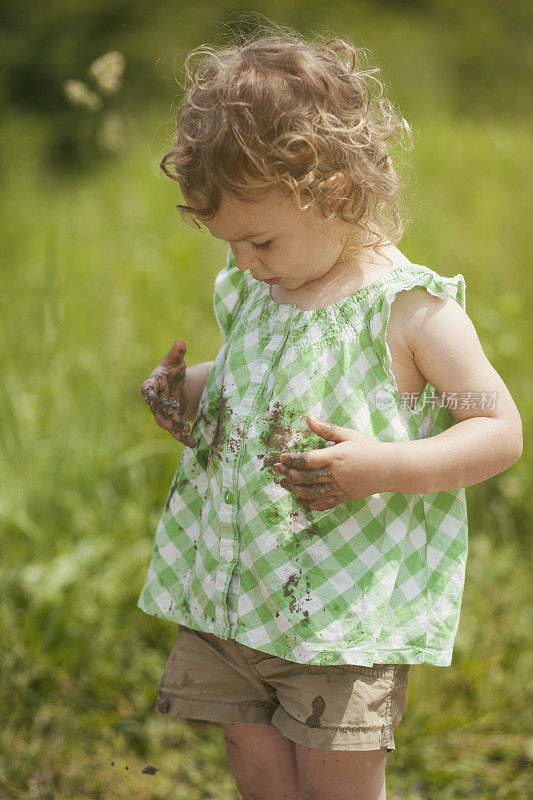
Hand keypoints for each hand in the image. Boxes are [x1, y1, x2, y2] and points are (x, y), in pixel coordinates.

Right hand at [140, 338, 196, 447]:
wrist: (178, 385)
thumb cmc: (174, 369)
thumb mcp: (176, 360)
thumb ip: (178, 352)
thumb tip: (180, 341)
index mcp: (151, 384)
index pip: (147, 389)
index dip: (149, 393)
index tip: (151, 396)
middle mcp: (154, 401)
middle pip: (157, 409)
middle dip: (166, 414)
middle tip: (175, 418)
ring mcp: (162, 413)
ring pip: (166, 422)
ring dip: (175, 428)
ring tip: (185, 432)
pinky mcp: (172, 422)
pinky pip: (175, 431)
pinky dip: (183, 437)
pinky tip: (192, 443)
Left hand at [272, 414, 391, 510]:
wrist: (389, 468)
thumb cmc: (368, 448)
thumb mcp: (348, 435)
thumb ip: (327, 430)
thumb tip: (308, 418)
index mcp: (335, 457)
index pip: (308, 460)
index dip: (292, 460)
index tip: (282, 458)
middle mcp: (335, 474)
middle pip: (306, 477)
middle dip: (288, 474)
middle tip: (277, 470)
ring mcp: (340, 488)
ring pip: (312, 492)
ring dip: (295, 489)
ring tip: (283, 484)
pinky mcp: (344, 497)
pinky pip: (324, 503)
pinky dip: (311, 504)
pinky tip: (301, 501)